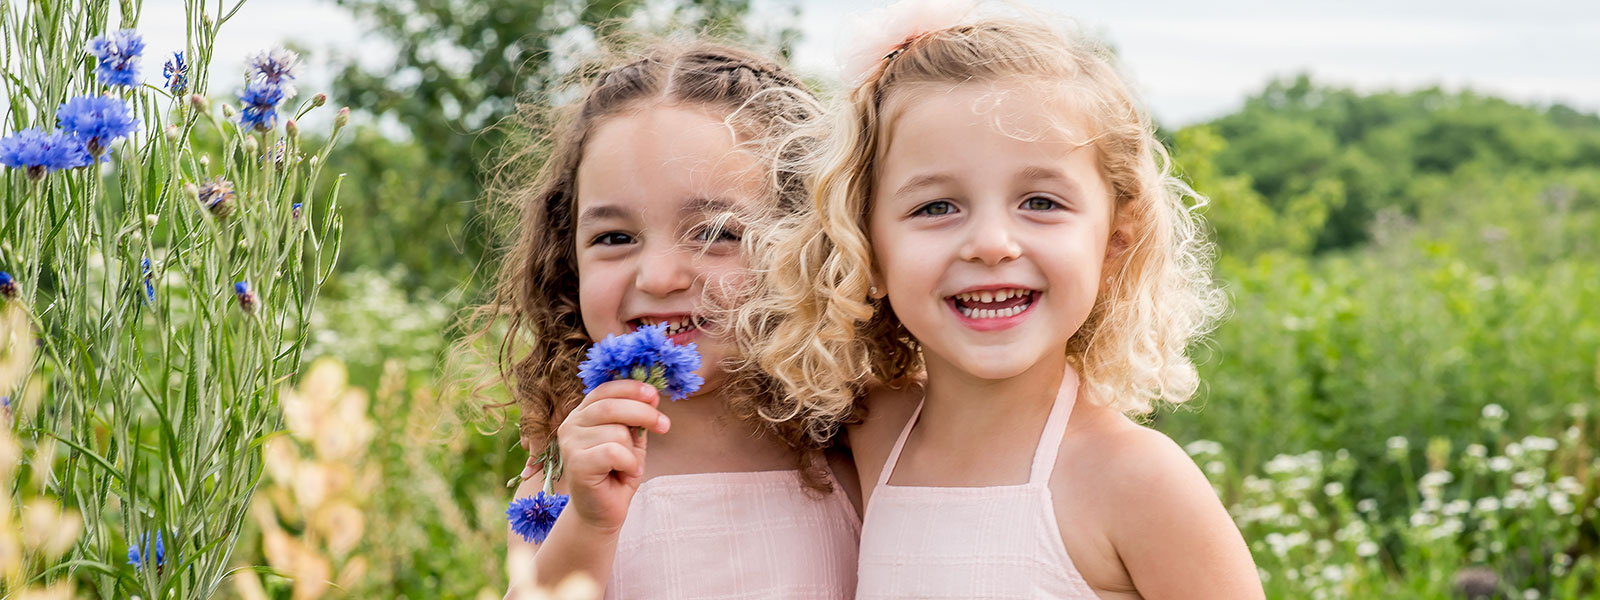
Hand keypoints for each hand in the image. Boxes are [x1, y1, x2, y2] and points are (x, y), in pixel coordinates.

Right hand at [555, 379, 670, 532]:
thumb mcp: (631, 441)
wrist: (602, 512)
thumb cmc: (617, 474)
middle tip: (664, 426)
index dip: (631, 388)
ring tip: (629, 466)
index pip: (605, 389)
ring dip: (633, 452)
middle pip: (612, 406)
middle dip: (644, 414)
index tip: (655, 396)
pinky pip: (613, 452)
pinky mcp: (576, 463)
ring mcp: (570, 444)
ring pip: (616, 432)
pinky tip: (626, 474)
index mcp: (583, 414)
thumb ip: (636, 419)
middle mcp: (571, 424)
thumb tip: (652, 396)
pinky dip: (628, 463)